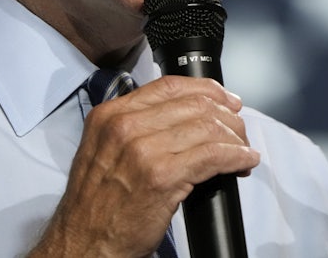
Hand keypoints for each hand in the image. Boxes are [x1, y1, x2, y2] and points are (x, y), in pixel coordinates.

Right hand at [31, 76, 259, 257]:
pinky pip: (213, 155)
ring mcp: (143, 150)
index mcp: (110, 115)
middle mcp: (124, 126)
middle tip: (239, 129)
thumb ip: (134, 127)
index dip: (206, 89)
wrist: (83, 244)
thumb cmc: (95, 206)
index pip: (169, 86)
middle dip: (226, 115)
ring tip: (242, 149)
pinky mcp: (162, 177)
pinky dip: (236, 156)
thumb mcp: (103, 150)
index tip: (224, 99)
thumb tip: (182, 117)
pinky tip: (244, 162)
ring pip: (207, 126)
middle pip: (193, 103)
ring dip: (235, 138)